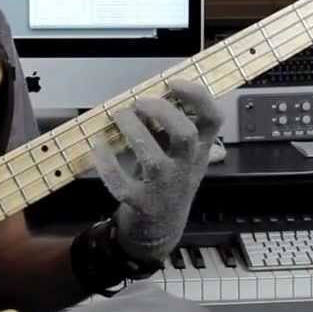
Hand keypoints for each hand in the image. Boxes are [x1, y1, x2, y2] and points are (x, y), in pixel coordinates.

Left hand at [91, 78, 222, 262]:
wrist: (160, 228)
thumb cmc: (168, 180)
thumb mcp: (179, 154)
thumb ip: (168, 127)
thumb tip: (147, 98)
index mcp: (200, 150)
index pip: (213, 119)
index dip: (198, 96)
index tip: (173, 82)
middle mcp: (187, 168)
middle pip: (186, 135)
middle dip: (162, 111)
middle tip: (140, 102)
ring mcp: (164, 188)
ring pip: (152, 158)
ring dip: (133, 131)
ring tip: (119, 116)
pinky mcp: (140, 203)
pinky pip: (121, 183)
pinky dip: (107, 163)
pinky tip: (99, 145)